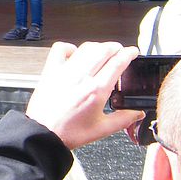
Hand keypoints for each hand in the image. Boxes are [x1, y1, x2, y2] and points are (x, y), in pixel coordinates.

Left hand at [25, 42, 143, 149]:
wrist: (43, 133)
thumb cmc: (68, 131)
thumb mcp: (102, 129)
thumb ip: (123, 119)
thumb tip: (137, 113)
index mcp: (96, 90)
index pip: (117, 62)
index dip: (128, 53)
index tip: (132, 51)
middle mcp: (81, 77)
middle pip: (103, 50)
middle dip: (115, 47)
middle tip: (120, 51)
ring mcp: (65, 71)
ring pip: (85, 48)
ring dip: (98, 46)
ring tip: (103, 51)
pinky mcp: (51, 70)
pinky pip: (60, 49)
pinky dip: (70, 47)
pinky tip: (75, 54)